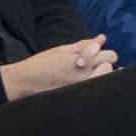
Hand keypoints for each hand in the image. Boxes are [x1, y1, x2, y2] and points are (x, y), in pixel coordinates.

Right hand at [1, 35, 117, 100]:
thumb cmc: (41, 64)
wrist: (24, 83)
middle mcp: (86, 77)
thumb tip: (102, 38)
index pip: (109, 56)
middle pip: (111, 68)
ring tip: (84, 73)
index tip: (88, 53)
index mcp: (82, 62)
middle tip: (89, 64)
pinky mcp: (78, 96)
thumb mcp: (62, 50)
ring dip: (101, 74)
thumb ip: (84, 45)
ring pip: (107, 79)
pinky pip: (96, 90)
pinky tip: (83, 80)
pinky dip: (94, 83)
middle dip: (104, 63)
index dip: (100, 52)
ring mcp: (83, 88)